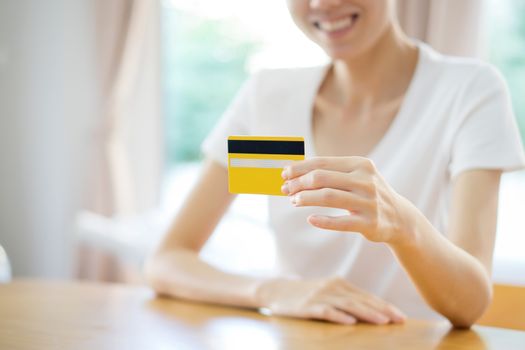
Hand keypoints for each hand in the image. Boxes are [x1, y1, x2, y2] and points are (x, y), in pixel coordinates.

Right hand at [256, 277, 405, 324]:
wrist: (276, 289)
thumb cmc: (306, 293)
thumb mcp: (328, 290)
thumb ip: (347, 297)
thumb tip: (373, 310)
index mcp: (340, 283)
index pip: (367, 296)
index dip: (385, 306)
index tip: (401, 316)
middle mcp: (332, 287)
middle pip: (361, 300)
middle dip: (383, 310)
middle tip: (400, 320)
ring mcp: (320, 296)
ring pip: (348, 305)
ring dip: (367, 313)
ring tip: (382, 322)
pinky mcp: (308, 306)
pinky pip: (326, 311)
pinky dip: (339, 316)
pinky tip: (350, 322)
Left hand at [281, 156, 415, 245]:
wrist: (400, 218)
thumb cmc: (368, 193)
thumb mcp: (356, 176)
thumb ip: (330, 172)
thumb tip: (294, 169)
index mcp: (360, 165)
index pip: (322, 163)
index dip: (300, 168)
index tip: (284, 174)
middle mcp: (365, 181)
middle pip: (322, 178)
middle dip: (299, 183)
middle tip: (286, 190)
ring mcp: (368, 202)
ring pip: (328, 197)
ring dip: (305, 199)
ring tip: (293, 201)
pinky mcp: (369, 223)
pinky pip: (341, 222)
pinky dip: (323, 221)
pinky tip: (310, 219)